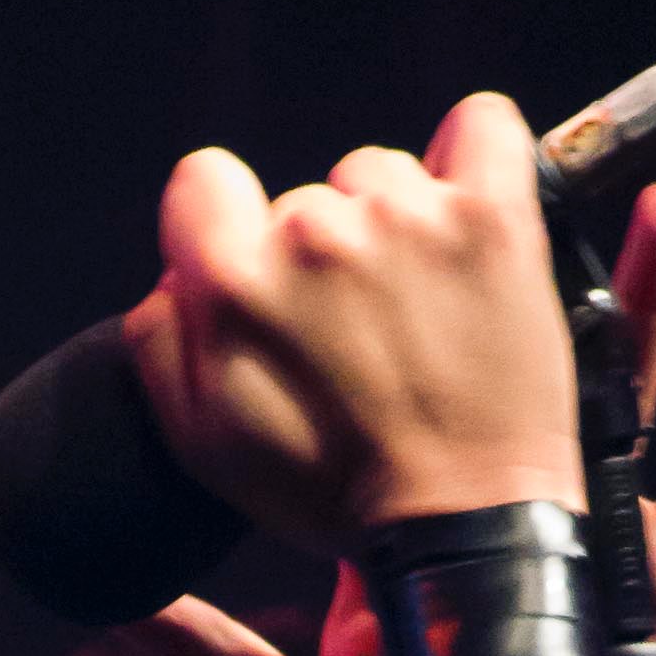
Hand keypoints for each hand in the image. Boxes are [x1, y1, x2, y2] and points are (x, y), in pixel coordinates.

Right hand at [129, 90, 581, 553]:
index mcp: (235, 281)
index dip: (227, 229)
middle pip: (305, 198)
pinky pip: (483, 128)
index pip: (203, 180)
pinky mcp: (493, 217)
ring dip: (395, 228)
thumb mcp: (204, 446)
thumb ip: (163, 342)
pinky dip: (475, 158)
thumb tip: (174, 278)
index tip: (265, 280)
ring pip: (383, 177)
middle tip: (360, 337)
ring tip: (421, 310)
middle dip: (321, 258)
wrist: (464, 528)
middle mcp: (316, 233)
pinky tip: (469, 217)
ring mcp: (410, 218)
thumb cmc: (336, 495)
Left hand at [138, 181, 655, 655]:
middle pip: (526, 363)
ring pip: (627, 394)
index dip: (407, 323)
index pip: (415, 391)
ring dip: (654, 302)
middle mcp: (514, 505)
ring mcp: (594, 533)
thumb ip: (202, 650)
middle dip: (536, 277)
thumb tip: (112, 604)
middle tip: (538, 180)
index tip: (392, 239)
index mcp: (427, 521)